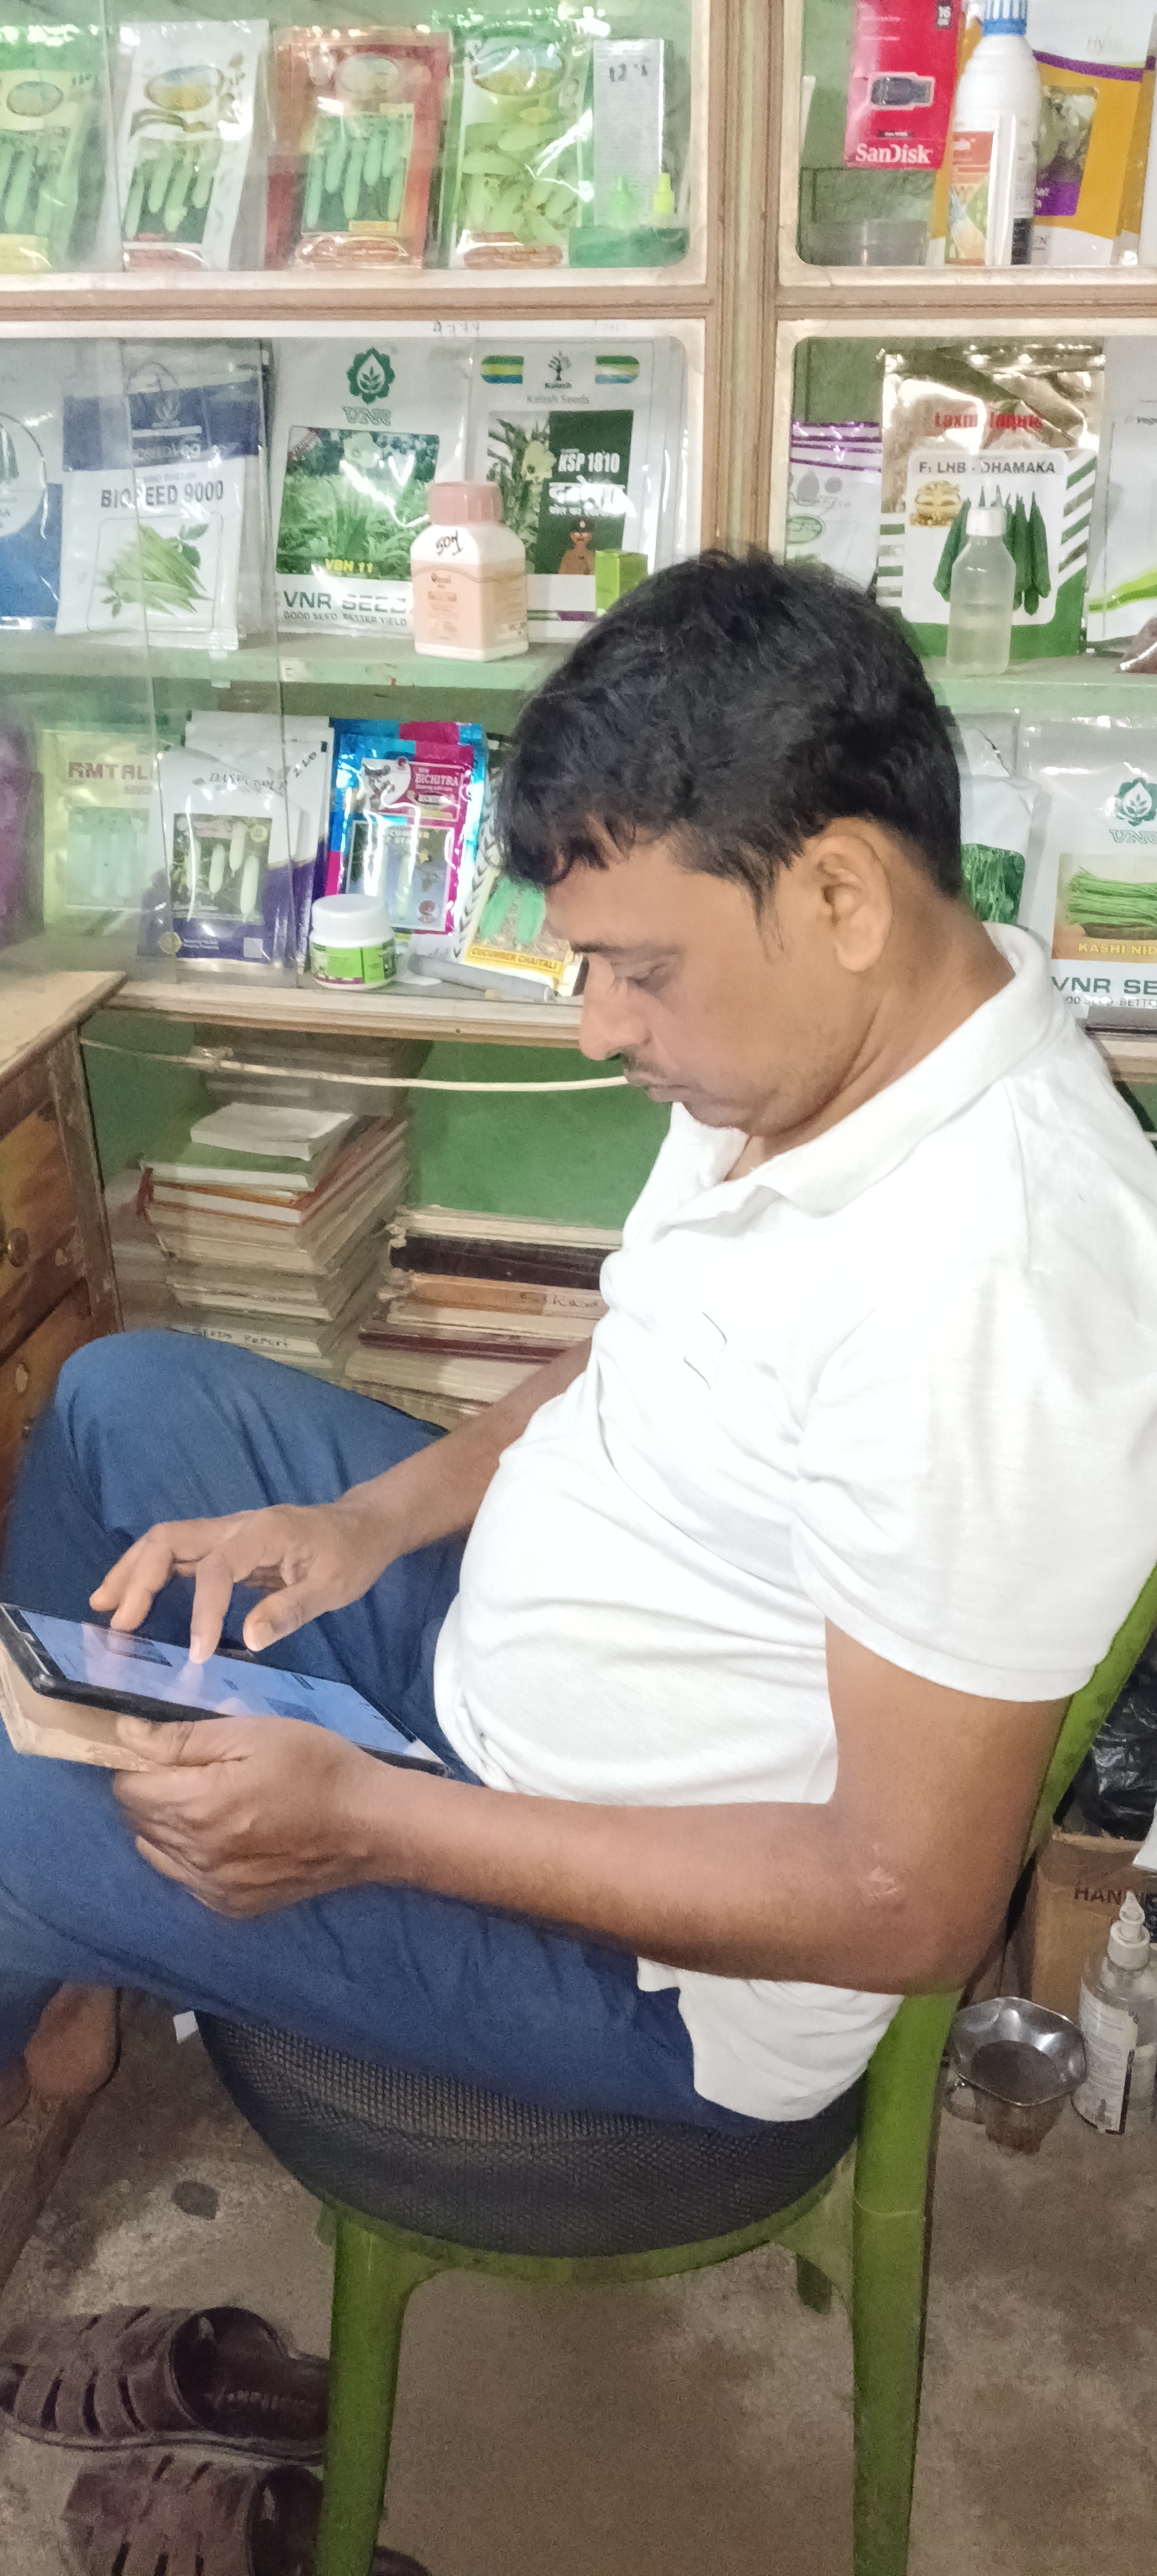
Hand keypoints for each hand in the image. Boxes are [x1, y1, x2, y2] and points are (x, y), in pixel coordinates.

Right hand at [91, 1497, 395, 1662]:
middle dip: (138, 1578)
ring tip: (104, 1605)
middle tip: (116, 1621)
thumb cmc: (352, 1556)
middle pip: (171, 1540)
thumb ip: (290, 1611)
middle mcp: (236, 1526)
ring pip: (167, 1542)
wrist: (363, 1526)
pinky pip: (179, 1553)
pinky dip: (151, 1573)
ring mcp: (228, 1532)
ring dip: (133, 1571)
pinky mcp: (226, 1544)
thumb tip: (248, 1639)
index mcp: (263, 1533)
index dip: (202, 1611)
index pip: (216, 1568)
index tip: (195, 1655)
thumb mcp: (332, 1588)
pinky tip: (133, 1599)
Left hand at [112, 1712, 388, 1914]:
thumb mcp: (252, 1734)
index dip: (140, 1762)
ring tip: (211, 1800)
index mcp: (198, 1808)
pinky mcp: (231, 1906)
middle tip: (198, 1768)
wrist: (371, 1824)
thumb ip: (182, 1739)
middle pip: (138, 1821)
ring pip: (155, 1851)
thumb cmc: (315, 1766)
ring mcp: (213, 1889)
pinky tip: (226, 1833)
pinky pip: (184, 1876)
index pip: (127, 1788)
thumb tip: (123, 1736)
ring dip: (167, 1823)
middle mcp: (196, 1857)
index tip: (168, 1748)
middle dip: (153, 1790)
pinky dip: (189, 1853)